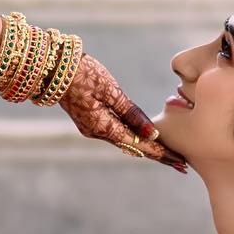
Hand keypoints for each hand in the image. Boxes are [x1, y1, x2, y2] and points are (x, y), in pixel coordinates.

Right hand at [61, 55, 186, 171]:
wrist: (52, 68)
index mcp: (103, 127)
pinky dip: (133, 137)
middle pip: (134, 147)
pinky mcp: (89, 119)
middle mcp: (97, 132)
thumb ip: (131, 113)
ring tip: (167, 155)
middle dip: (157, 155)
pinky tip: (144, 139)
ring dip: (146, 147)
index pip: (139, 145)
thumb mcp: (111, 91)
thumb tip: (152, 133)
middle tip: (180, 165)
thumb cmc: (83, 74)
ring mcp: (91, 127)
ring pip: (125, 141)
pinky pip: (116, 132)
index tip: (179, 162)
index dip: (161, 153)